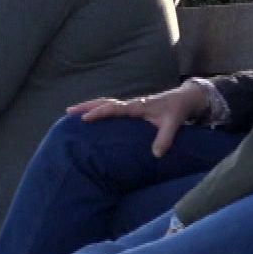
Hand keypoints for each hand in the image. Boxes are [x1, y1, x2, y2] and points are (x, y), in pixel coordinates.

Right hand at [66, 80, 211, 156]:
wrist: (184, 99)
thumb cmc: (177, 110)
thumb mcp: (174, 123)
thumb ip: (165, 138)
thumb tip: (156, 155)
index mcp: (137, 106)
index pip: (114, 108)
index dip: (99, 113)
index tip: (85, 119)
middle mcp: (131, 104)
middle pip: (104, 102)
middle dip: (86, 106)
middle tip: (68, 112)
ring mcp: (130, 106)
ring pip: (105, 103)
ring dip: (89, 107)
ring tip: (72, 113)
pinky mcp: (131, 109)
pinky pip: (110, 108)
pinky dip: (98, 110)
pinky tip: (91, 117)